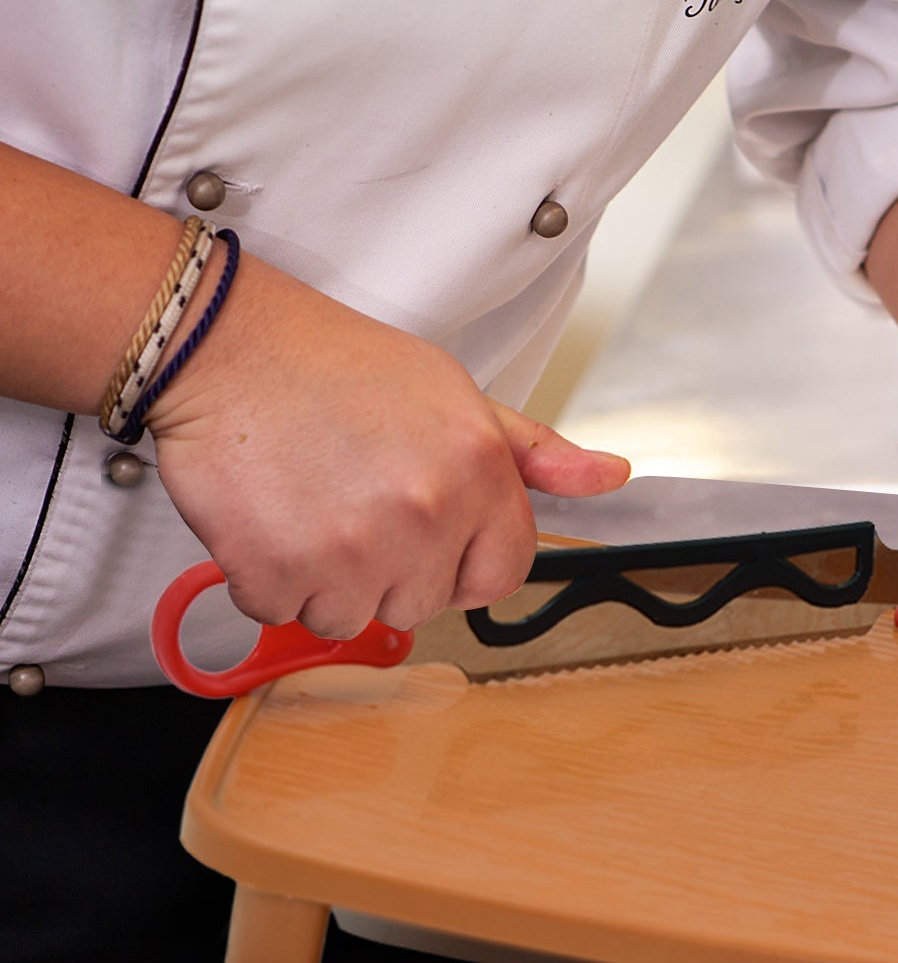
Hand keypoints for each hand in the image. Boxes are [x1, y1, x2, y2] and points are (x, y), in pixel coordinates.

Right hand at [150, 252, 628, 637]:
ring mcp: (352, 549)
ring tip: (310, 506)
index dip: (462, 559)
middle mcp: (425, 514)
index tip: (429, 534)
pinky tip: (269, 519)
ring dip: (326, 580)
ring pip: (352, 617)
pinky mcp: (279, 570)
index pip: (503, 574)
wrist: (224, 345)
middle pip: (424, 603)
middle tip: (352, 500)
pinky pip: (284, 614)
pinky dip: (268, 581)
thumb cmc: (335, 367)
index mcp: (479, 472)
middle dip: (389, 568)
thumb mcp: (456, 395)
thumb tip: (608, 475)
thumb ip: (533, 452)